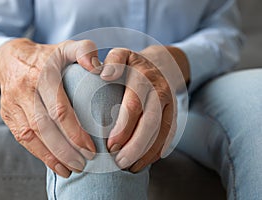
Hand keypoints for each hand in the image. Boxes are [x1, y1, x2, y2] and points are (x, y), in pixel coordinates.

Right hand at [0, 38, 101, 176]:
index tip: (91, 148)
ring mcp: (13, 103)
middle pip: (44, 126)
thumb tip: (99, 68)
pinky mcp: (7, 114)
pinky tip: (55, 164)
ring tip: (72, 169)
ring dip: (52, 156)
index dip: (75, 131)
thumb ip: (84, 51)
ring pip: (31, 136)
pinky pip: (22, 138)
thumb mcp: (67, 47)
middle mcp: (25, 89)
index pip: (59, 109)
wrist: (12, 58)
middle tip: (84, 163)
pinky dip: (39, 154)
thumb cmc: (48, 57)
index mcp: (43, 74)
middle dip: (65, 149)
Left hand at [101, 46, 188, 172]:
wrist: (159, 64)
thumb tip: (103, 74)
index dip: (123, 127)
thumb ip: (112, 61)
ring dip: (145, 152)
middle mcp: (159, 90)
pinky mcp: (174, 114)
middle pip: (150, 122)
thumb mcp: (121, 55)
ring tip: (128, 167)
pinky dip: (155, 152)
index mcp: (143, 76)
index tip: (110, 145)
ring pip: (161, 132)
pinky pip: (168, 136)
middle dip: (134, 145)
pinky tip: (141, 163)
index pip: (134, 105)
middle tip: (117, 161)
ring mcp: (169, 103)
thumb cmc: (131, 65)